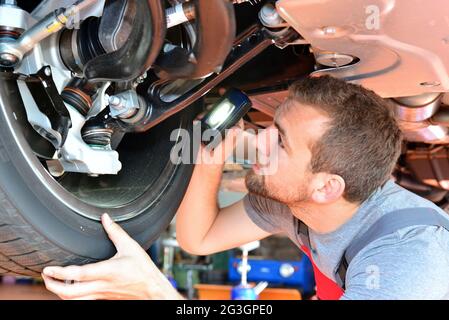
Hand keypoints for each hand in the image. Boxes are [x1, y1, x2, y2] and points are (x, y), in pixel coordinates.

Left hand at [41, 214, 182, 299]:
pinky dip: (71, 296)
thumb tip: (106, 218)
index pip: (79, 274)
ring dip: (60, 293)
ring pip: (74, 300)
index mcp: (108, 271)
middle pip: (70, 293)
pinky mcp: (103, 298)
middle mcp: (102, 285)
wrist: (152, 290)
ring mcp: (101, 294)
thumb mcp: (131, 247)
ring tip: (54, 283)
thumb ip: (116, 232)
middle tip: (45, 276)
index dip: (60, 273)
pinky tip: (71, 286)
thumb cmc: (143, 269)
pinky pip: (82, 300)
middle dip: (52, 286)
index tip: (48, 269)